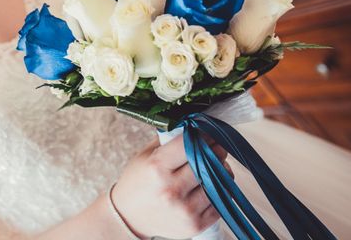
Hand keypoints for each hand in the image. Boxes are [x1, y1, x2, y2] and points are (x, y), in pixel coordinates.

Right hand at [111, 134, 233, 238]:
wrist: (129, 216)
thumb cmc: (138, 181)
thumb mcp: (147, 155)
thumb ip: (170, 140)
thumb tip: (196, 125)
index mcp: (157, 168)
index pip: (190, 143)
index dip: (202, 134)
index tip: (207, 131)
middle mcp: (171, 189)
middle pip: (208, 161)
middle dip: (216, 149)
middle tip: (215, 145)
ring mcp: (185, 210)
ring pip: (219, 181)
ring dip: (221, 169)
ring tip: (214, 164)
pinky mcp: (195, 225)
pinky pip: (220, 201)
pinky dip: (219, 190)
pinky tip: (209, 183)